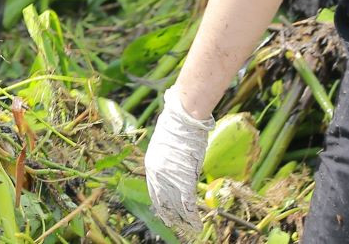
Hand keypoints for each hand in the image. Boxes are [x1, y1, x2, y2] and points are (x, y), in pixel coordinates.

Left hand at [145, 87, 214, 236]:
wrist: (182, 120)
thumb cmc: (177, 127)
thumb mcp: (165, 145)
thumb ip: (167, 160)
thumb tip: (174, 165)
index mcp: (151, 165)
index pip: (154, 191)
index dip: (160, 204)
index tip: (164, 213)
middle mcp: (157, 174)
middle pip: (163, 202)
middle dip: (171, 216)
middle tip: (177, 226)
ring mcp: (170, 178)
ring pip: (176, 206)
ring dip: (183, 220)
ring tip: (190, 229)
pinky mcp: (184, 180)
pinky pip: (188, 205)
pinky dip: (192, 217)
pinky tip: (196, 225)